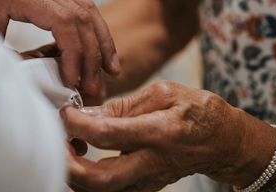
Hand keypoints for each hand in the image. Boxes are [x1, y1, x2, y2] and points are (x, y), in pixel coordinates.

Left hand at [0, 0, 120, 95]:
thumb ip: (10, 58)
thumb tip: (42, 83)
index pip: (64, 21)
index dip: (74, 53)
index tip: (74, 81)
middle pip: (82, 14)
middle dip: (94, 52)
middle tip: (96, 84)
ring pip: (87, 7)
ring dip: (101, 39)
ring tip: (111, 68)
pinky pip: (78, 5)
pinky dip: (91, 29)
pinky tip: (97, 50)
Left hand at [60, 81, 274, 190]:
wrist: (223, 140)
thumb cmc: (197, 110)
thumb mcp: (165, 93)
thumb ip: (126, 105)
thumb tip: (89, 113)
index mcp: (158, 132)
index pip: (107, 134)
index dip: (77, 124)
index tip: (63, 112)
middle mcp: (152, 162)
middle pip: (99, 180)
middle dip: (67, 166)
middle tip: (52, 143)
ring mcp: (148, 180)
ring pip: (101, 191)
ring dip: (74, 174)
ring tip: (62, 148)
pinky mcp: (145, 188)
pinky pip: (110, 190)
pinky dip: (88, 178)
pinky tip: (80, 158)